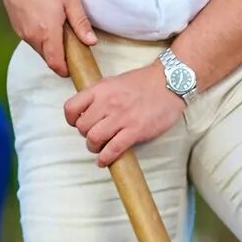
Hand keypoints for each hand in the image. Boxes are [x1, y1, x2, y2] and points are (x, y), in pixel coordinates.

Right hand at [0, 0, 96, 75]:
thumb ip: (80, 23)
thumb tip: (91, 42)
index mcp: (48, 34)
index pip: (56, 64)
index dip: (66, 70)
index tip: (76, 66)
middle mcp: (33, 38)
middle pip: (48, 59)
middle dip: (61, 57)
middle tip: (73, 44)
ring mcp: (22, 33)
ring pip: (39, 49)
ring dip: (51, 47)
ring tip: (60, 29)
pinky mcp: (15, 27)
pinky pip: (31, 39)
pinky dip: (41, 37)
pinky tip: (47, 21)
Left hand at [64, 63, 183, 165]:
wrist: (170, 82)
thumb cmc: (144, 82)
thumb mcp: (115, 81)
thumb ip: (100, 94)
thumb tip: (88, 109)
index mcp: (100, 89)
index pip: (71, 107)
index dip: (71, 119)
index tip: (77, 123)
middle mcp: (107, 103)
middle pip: (82, 127)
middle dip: (85, 135)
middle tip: (94, 136)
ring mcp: (121, 117)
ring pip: (94, 139)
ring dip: (94, 147)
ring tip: (100, 148)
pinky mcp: (135, 130)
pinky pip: (113, 149)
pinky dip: (105, 158)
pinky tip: (105, 161)